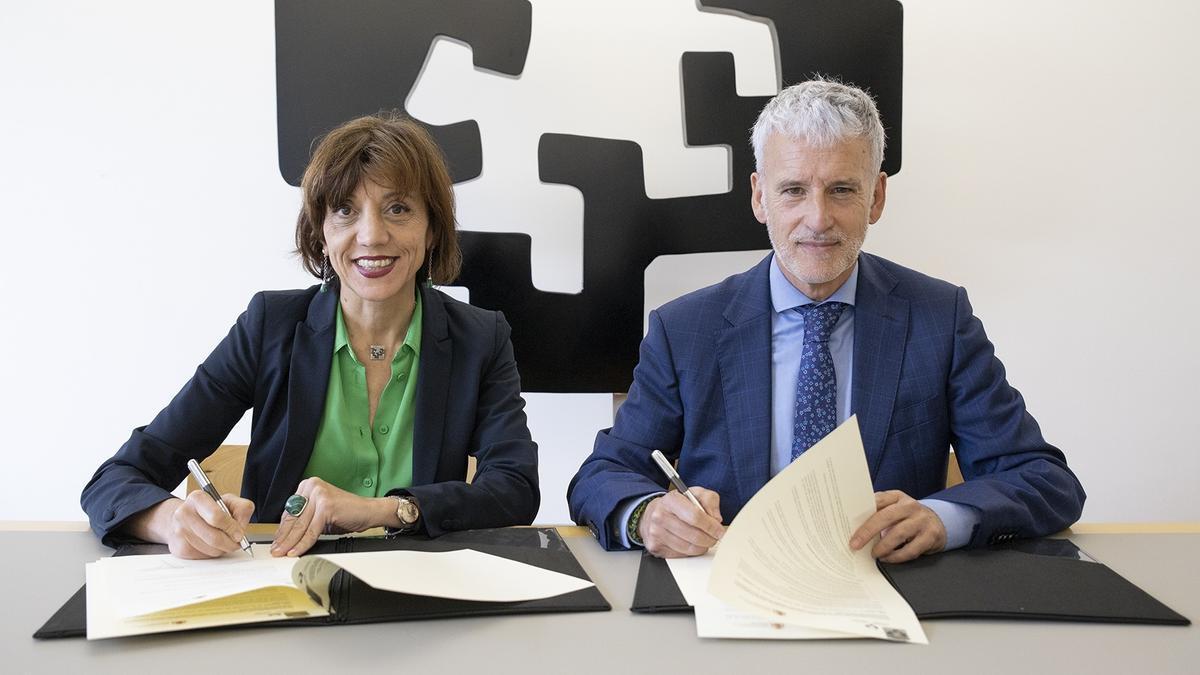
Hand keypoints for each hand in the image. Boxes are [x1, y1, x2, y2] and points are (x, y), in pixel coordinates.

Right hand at [159, 491, 254, 558]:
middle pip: (215, 537)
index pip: (217, 517)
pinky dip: (213, 553)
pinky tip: (211, 544)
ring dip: (223, 549)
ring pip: (211, 550)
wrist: (184, 518)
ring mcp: (179, 532)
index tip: (239, 534)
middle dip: (230, 543)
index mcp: (197, 498)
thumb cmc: (209, 510)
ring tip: (223, 540)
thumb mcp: (229, 501)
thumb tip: (241, 527)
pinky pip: (204, 557)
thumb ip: (242, 508)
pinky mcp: (179, 548)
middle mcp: (184, 513)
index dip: (231, 528)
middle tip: (236, 542)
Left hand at [271, 477, 391, 556]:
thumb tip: (286, 536)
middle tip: (275, 550)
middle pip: (293, 518)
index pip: (289, 511)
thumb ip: (304, 519)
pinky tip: (295, 551)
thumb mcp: (320, 514)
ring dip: (290, 543)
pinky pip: (311, 531)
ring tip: (282, 553)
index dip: (281, 529)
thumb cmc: (347, 512)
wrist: (369, 511)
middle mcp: (312, 486)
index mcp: (308, 485)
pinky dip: (303, 544)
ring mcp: (319, 495)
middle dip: (283, 538)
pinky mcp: (326, 507)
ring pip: (300, 526)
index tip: (276, 541)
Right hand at [639, 487, 724, 557]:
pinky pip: (681, 555)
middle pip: (693, 535)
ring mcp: (656, 533)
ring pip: (688, 548)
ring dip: (702, 547)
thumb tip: (716, 519)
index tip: (719, 531)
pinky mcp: (655, 547)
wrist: (653, 513)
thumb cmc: (677, 504)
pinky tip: (692, 544)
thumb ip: (709, 500)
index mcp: (671, 500)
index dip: (711, 526)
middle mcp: (660, 516)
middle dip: (709, 539)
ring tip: (705, 541)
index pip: (695, 516)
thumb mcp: (695, 494)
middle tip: (715, 538)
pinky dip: (691, 552)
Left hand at [849, 490, 946, 562]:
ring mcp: (921, 521)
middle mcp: (910, 506)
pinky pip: (910, 550)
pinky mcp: (930, 536)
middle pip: (885, 517)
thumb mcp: (895, 508)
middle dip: (867, 532)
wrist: (938, 523)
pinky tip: (887, 559)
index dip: (862, 511)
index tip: (848, 522)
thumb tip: (853, 525)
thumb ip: (878, 512)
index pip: (877, 500)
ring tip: (873, 554)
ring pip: (898, 534)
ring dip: (882, 547)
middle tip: (855, 544)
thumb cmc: (907, 517)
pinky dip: (896, 557)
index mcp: (897, 497)